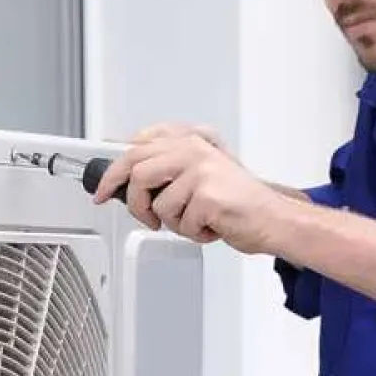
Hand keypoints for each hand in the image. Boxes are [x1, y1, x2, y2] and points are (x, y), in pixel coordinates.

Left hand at [92, 125, 290, 254]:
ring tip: (194, 222)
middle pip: (136, 169)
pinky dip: (192, 233)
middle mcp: (193, 150)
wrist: (273, 219)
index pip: (138, 146)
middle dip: (131, 200)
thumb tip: (128, 180)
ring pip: (156, 203)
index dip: (114, 170)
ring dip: (171, 223)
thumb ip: (170, 168)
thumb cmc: (238, 202)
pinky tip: (210, 227)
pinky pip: (178, 222)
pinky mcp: (206, 194)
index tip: (102, 188)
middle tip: (139, 217)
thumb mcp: (203, 173)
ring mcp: (199, 170)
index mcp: (190, 141)